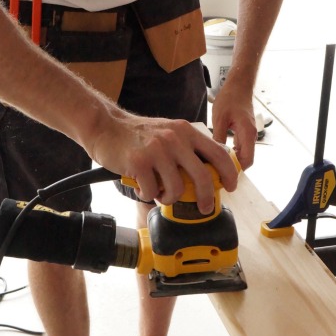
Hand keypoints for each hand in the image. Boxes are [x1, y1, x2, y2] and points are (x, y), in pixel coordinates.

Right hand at [89, 110, 237, 213]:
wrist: (106, 127)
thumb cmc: (138, 135)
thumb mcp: (169, 133)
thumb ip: (188, 148)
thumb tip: (209, 173)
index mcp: (186, 131)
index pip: (218, 152)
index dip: (229, 173)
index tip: (230, 186)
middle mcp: (175, 139)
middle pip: (202, 176)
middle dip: (206, 198)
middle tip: (204, 208)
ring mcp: (157, 150)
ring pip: (176, 189)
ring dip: (169, 198)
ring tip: (160, 194)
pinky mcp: (139, 162)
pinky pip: (152, 191)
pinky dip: (148, 195)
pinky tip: (143, 188)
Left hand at [211, 85, 256, 169]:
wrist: (238, 85)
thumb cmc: (229, 98)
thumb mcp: (219, 118)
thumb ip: (218, 138)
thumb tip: (213, 156)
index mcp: (247, 133)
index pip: (247, 160)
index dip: (236, 171)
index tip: (222, 176)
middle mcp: (251, 136)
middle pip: (246, 160)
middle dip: (233, 168)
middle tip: (215, 173)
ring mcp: (248, 134)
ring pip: (242, 154)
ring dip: (232, 161)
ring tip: (215, 166)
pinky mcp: (244, 132)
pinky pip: (240, 147)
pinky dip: (231, 153)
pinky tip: (218, 154)